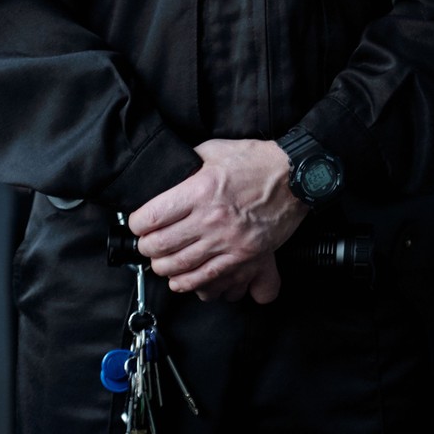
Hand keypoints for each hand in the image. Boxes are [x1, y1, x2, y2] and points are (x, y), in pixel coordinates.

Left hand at [128, 138, 309, 302]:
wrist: (296, 177)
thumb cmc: (258, 161)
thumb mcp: (215, 150)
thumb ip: (188, 161)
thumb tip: (168, 171)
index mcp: (200, 191)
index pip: (150, 217)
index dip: (136, 224)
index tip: (138, 224)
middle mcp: (211, 219)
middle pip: (160, 246)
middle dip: (146, 248)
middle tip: (148, 244)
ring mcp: (227, 241)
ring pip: (179, 267)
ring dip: (163, 267)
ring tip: (162, 260)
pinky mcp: (243, 257)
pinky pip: (206, 279)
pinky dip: (187, 282)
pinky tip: (181, 278)